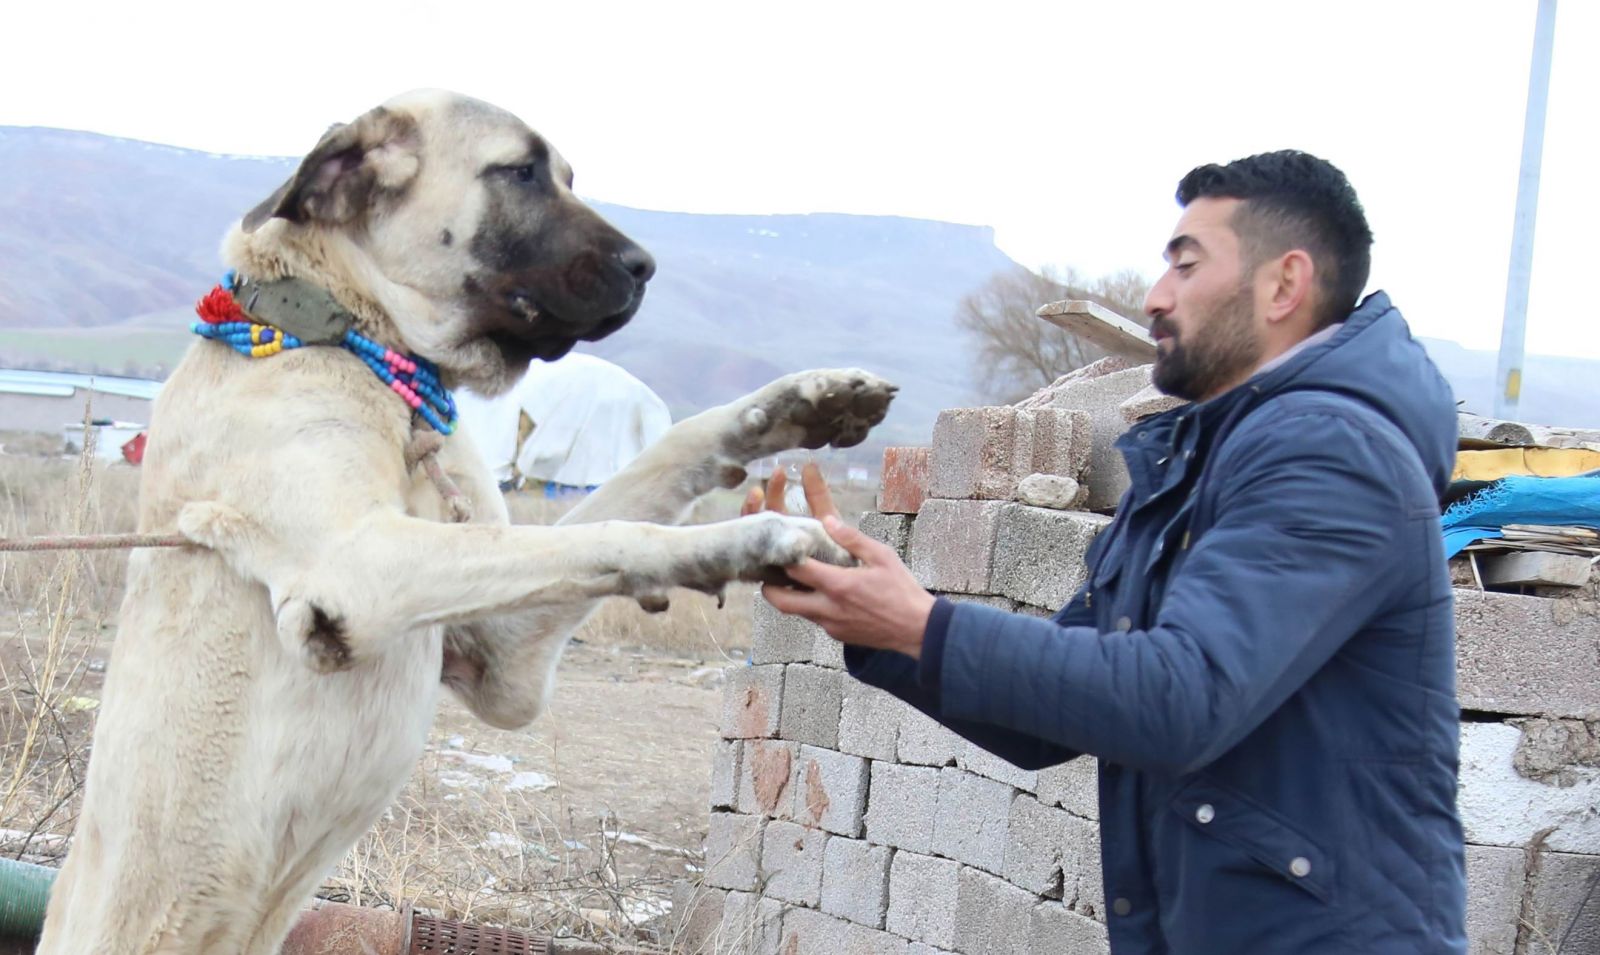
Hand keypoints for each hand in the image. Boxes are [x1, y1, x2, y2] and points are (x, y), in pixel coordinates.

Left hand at [744, 463, 934, 658]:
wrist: (917, 630)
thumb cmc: (902, 590)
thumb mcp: (882, 556)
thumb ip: (852, 539)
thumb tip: (827, 521)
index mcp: (838, 585)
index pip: (796, 569)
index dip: (782, 555)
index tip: (778, 544)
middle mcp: (828, 608)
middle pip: (781, 601)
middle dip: (768, 586)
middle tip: (770, 571)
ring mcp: (830, 625)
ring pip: (795, 612)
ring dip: (790, 596)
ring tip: (793, 579)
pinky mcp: (836, 635)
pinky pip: (814, 619)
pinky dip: (810, 606)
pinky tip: (820, 593)